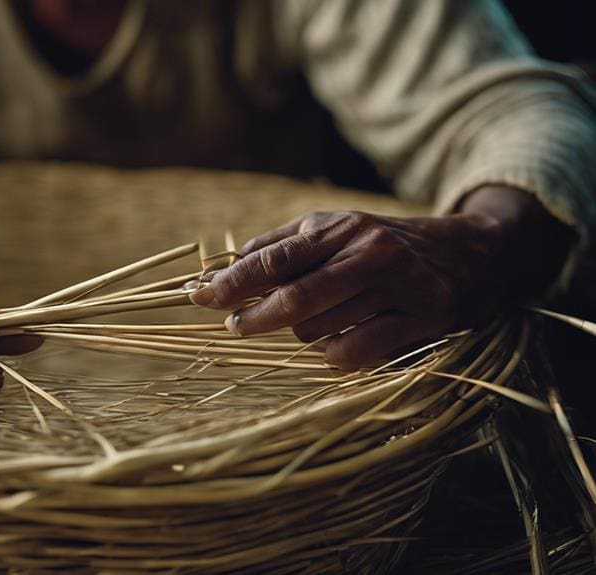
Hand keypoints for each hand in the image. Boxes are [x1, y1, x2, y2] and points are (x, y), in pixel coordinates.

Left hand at [190, 186, 571, 368]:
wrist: (474, 253)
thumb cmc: (385, 244)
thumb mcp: (336, 229)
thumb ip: (282, 244)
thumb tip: (227, 264)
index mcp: (340, 228)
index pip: (275, 258)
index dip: (233, 282)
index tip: (200, 297)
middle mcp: (368, 253)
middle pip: (295, 298)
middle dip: (256, 318)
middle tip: (236, 327)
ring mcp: (398, 287)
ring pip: (322, 330)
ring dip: (303, 336)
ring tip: (313, 325)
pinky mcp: (423, 319)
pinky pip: (356, 353)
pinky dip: (334, 357)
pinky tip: (337, 346)